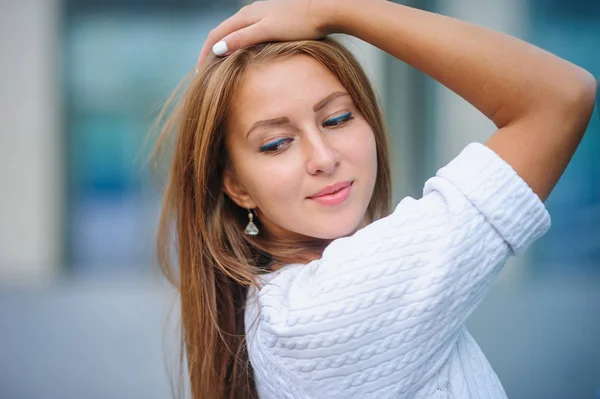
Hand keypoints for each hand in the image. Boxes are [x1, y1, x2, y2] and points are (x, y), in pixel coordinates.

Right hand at [197, 0, 337, 66]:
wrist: (326, 8)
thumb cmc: (299, 22)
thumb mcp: (267, 31)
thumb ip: (242, 40)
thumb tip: (217, 50)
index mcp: (245, 15)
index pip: (216, 35)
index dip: (205, 54)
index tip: (199, 73)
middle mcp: (250, 12)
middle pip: (223, 32)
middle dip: (212, 50)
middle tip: (206, 72)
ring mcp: (262, 13)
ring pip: (236, 31)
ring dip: (226, 47)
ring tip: (222, 65)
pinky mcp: (274, 18)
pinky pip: (249, 32)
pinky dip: (240, 44)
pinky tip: (246, 54)